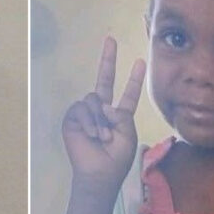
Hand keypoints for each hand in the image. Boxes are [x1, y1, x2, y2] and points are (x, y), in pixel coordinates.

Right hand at [62, 37, 145, 192]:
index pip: (127, 94)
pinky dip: (88, 120)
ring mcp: (87, 114)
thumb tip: (102, 104)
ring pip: (93, 98)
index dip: (133, 79)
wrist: (100, 173)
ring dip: (99, 119)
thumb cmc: (117, 157)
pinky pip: (81, 108)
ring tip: (102, 137)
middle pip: (104, 80)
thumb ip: (120, 113)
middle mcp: (102, 111)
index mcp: (119, 116)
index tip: (140, 61)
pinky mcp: (73, 119)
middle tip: (110, 39)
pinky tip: (91, 134)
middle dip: (108, 60)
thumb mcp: (127, 132)